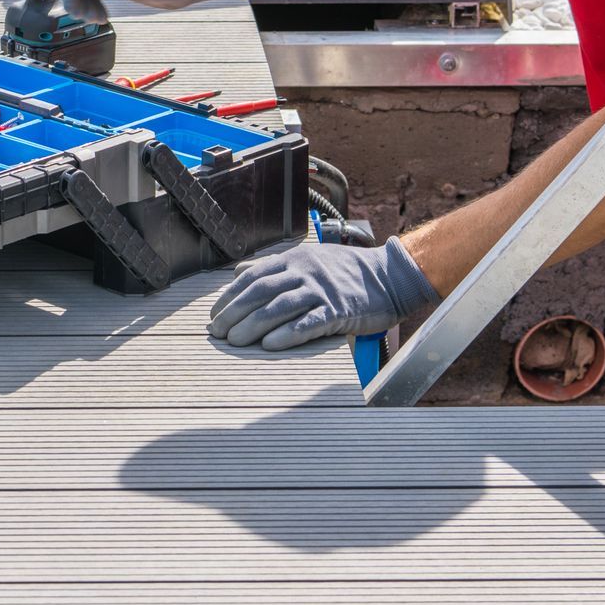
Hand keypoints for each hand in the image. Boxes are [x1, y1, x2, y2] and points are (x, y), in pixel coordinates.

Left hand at [209, 236, 439, 350]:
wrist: (389, 276)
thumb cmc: (345, 271)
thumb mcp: (308, 259)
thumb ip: (272, 267)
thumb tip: (237, 272)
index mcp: (293, 259)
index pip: (252, 276)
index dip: (230, 296)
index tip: (215, 314)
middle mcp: (304, 272)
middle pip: (261, 292)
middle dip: (235, 313)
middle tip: (217, 332)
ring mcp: (321, 290)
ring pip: (279, 307)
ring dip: (253, 326)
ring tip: (235, 341)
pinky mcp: (338, 310)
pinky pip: (308, 323)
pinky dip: (287, 334)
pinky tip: (269, 345)